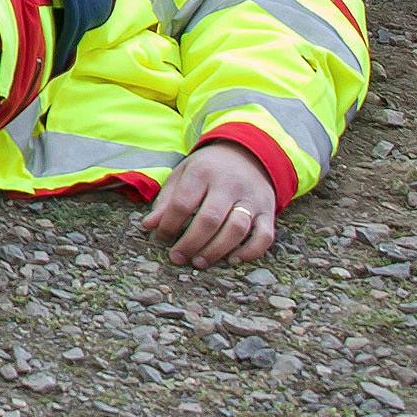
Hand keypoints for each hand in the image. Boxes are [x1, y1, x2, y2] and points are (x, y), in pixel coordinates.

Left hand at [140, 142, 279, 267]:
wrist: (246, 154)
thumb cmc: (208, 170)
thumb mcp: (183, 175)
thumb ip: (166, 200)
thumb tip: (148, 226)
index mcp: (202, 172)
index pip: (183, 203)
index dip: (168, 225)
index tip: (161, 238)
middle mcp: (229, 184)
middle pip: (210, 219)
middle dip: (191, 243)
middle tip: (177, 257)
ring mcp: (251, 198)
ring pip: (237, 229)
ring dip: (217, 250)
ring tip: (199, 262)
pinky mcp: (268, 212)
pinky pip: (265, 236)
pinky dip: (250, 252)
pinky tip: (233, 260)